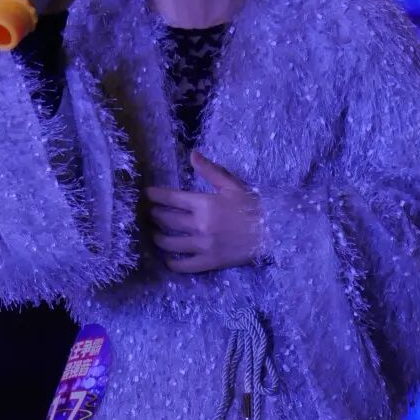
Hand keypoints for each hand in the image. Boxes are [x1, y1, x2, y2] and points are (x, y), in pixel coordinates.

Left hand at [143, 149, 264, 273]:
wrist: (273, 230)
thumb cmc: (253, 205)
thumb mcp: (231, 184)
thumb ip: (209, 170)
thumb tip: (192, 154)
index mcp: (204, 203)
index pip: (172, 198)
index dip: (156, 195)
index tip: (147, 194)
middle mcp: (200, 224)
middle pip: (167, 220)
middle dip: (155, 215)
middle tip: (150, 214)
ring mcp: (204, 245)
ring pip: (170, 243)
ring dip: (158, 238)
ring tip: (154, 234)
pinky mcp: (210, 261)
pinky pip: (184, 265)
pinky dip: (172, 263)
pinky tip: (167, 259)